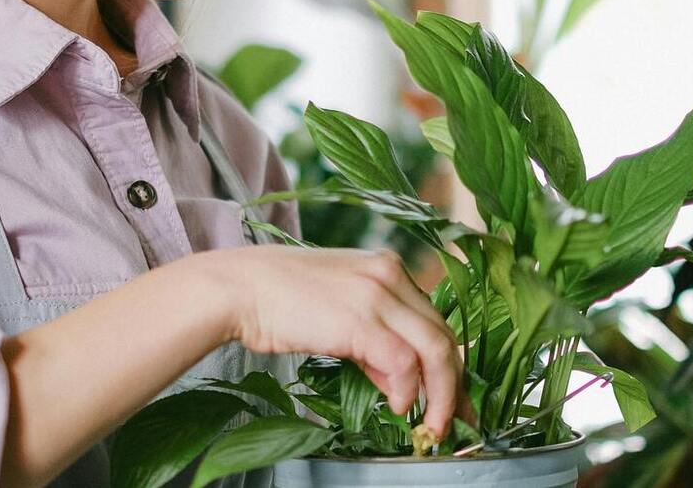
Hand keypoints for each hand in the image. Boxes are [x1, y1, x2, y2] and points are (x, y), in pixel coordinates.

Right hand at [186, 244, 465, 440]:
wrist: (238, 288)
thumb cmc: (278, 302)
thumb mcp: (339, 312)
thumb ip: (374, 341)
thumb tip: (401, 383)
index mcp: (387, 268)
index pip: (434, 321)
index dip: (448, 365)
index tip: (454, 399)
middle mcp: (390, 275)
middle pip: (444, 336)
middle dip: (454, 386)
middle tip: (454, 422)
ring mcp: (378, 295)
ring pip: (437, 350)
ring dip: (441, 396)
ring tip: (431, 426)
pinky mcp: (361, 320)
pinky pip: (404, 362)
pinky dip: (409, 391)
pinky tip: (397, 406)